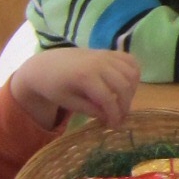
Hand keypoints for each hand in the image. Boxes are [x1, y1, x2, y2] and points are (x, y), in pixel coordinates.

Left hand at [6, 46, 140, 131]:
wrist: (45, 65)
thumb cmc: (53, 86)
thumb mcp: (68, 102)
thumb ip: (90, 109)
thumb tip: (110, 118)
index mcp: (85, 76)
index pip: (108, 99)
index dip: (114, 115)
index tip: (114, 126)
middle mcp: (98, 63)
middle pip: (124, 86)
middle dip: (125, 105)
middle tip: (119, 117)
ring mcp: (104, 55)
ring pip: (131, 73)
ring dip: (131, 90)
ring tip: (121, 101)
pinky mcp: (107, 52)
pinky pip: (130, 60)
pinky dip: (133, 73)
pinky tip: (126, 85)